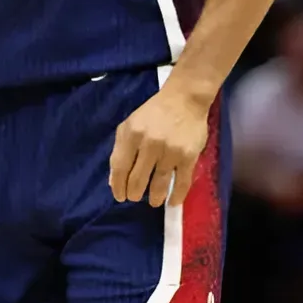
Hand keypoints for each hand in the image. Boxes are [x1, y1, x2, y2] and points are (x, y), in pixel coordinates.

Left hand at [109, 83, 208, 207]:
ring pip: (159, 184)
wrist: (184, 100)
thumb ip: (120, 149)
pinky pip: (181, 183)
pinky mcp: (188, 157)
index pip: (120, 167)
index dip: (117, 185)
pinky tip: (172, 202)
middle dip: (133, 193)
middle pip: (137, 179)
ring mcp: (170, 151)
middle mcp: (149, 144)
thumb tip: (114, 180)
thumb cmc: (153, 113)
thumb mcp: (130, 124)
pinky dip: (176, 196)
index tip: (119, 196)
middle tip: (134, 198)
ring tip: (152, 201)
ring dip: (154, 197)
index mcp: (131, 134)